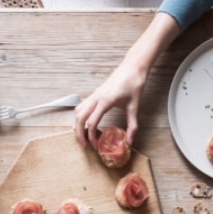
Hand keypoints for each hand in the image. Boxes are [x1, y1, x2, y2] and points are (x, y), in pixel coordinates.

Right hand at [74, 12, 180, 148]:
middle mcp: (96, 97)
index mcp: (105, 101)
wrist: (133, 67)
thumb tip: (130, 141)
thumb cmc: (134, 84)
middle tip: (84, 146)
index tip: (95, 146)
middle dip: (79, 134)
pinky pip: (82, 106)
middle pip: (80, 118)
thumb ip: (132, 126)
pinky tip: (84, 124)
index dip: (92, 137)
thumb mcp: (135, 107)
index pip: (92, 123)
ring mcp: (94, 94)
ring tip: (82, 136)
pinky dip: (80, 116)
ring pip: (78, 111)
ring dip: (77, 124)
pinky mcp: (95, 93)